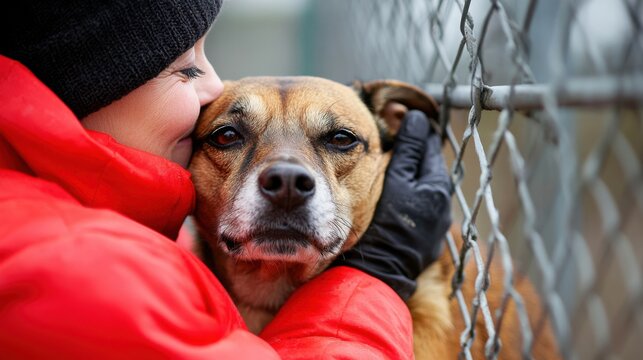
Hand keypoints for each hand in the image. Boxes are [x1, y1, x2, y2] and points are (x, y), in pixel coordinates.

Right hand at [332, 110, 451, 299]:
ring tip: (387, 169)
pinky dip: (408, 198)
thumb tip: (418, 119)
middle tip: (388, 143)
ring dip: (409, 177)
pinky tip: (391, 199)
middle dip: (412, 154)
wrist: (378, 271)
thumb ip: (408, 150)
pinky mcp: (426, 239)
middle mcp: (443, 205)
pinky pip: (419, 209)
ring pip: (424, 189)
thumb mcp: (394, 181)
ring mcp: (436, 225)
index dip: (414, 131)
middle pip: (429, 168)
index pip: (431, 146)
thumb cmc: (384, 224)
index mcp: (438, 186)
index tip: (396, 122)